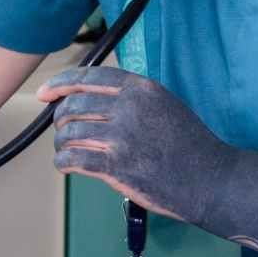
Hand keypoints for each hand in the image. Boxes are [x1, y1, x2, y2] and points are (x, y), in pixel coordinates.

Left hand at [40, 66, 228, 229]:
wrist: (211, 180)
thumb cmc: (189, 145)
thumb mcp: (164, 104)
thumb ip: (131, 97)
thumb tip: (89, 98)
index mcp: (140, 88)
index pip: (88, 76)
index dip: (60, 83)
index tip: (45, 93)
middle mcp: (129, 107)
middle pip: (73, 105)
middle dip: (60, 119)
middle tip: (62, 131)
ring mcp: (122, 137)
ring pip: (69, 133)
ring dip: (62, 143)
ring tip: (67, 151)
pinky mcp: (117, 166)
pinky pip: (74, 159)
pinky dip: (64, 162)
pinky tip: (67, 165)